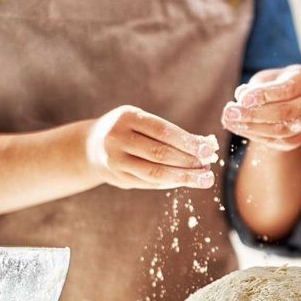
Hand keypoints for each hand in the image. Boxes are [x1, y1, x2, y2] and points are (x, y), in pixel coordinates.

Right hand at [85, 105, 218, 189]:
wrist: (91, 146)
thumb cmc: (129, 130)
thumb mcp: (144, 122)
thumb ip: (171, 134)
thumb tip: (208, 145)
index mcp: (127, 117)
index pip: (163, 131)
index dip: (188, 141)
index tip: (209, 149)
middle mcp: (117, 138)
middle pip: (160, 154)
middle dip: (188, 162)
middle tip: (209, 167)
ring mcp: (115, 160)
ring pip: (155, 173)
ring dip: (183, 177)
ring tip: (204, 179)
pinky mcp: (118, 178)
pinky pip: (149, 183)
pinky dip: (171, 183)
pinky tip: (185, 181)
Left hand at [222, 65, 300, 150]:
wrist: (294, 98)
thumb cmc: (278, 83)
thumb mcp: (267, 77)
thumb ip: (256, 86)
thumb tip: (240, 97)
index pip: (287, 89)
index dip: (264, 95)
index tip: (242, 98)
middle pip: (284, 112)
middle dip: (254, 114)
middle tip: (230, 112)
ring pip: (281, 131)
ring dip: (251, 127)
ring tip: (229, 121)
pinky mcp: (298, 139)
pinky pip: (277, 141)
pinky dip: (255, 135)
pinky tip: (239, 128)